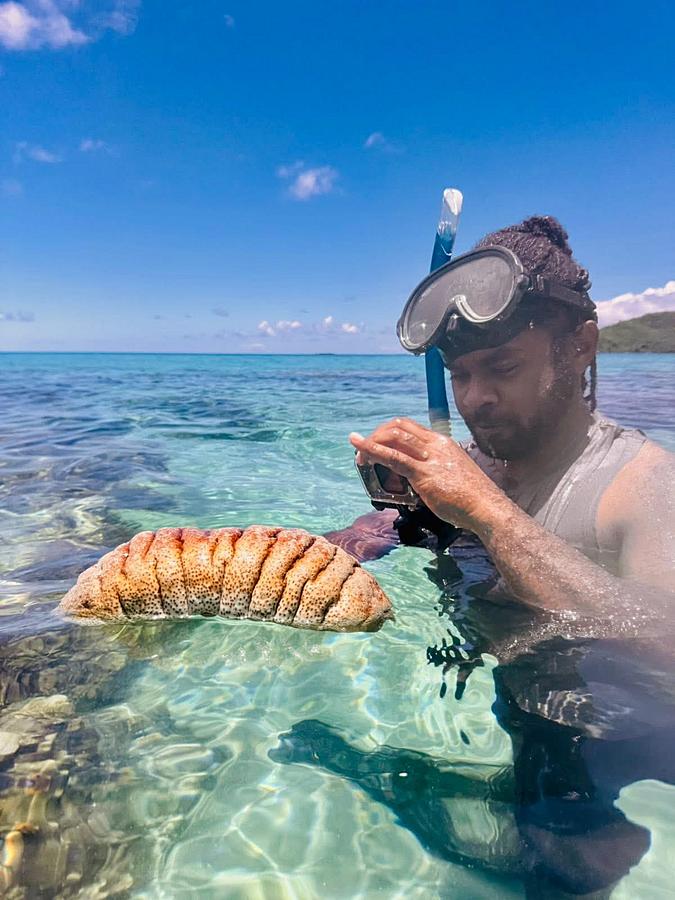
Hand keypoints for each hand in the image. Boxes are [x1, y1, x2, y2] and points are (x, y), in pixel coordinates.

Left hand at [350, 418, 503, 532]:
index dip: (389, 432)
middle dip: (377, 435)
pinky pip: (393, 457)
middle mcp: (435, 444)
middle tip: (364, 450)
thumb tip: (421, 480)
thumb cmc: (473, 497)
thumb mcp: (454, 474)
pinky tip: (360, 450)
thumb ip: (436, 471)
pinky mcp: (423, 473)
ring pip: (393, 437)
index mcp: (443, 443)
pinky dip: (372, 450)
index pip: (410, 427)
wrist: (486, 507)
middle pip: (399, 427)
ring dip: (371, 443)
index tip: (378, 443)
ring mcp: (429, 457)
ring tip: (359, 455)